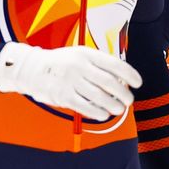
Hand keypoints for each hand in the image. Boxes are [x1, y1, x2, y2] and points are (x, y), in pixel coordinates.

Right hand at [0, 43, 141, 120]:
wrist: (30, 69)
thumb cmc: (62, 63)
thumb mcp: (79, 55)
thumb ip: (98, 64)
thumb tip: (122, 78)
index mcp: (86, 54)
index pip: (114, 64)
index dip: (130, 74)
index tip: (138, 83)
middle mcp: (79, 66)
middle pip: (109, 83)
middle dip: (124, 93)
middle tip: (129, 100)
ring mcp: (70, 81)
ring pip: (99, 96)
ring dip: (113, 105)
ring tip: (119, 109)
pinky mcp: (62, 96)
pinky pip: (85, 107)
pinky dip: (97, 112)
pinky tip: (104, 114)